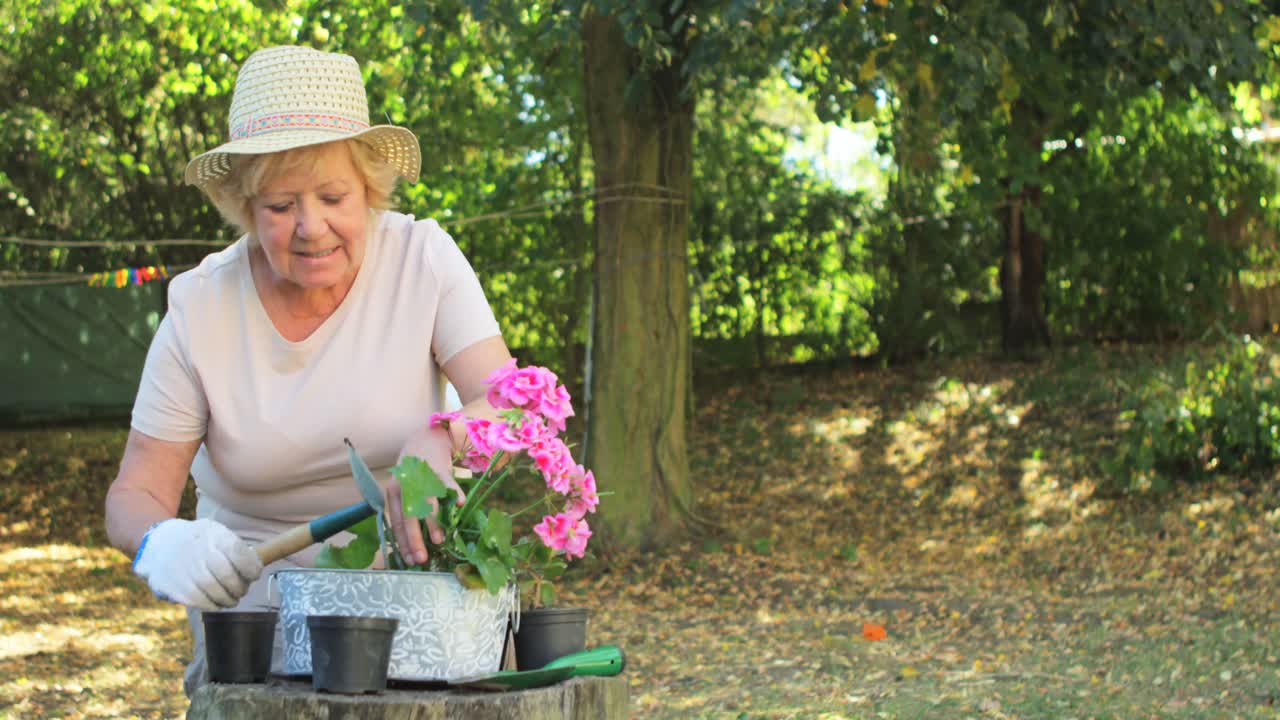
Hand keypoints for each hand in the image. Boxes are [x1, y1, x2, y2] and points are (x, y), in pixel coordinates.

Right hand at [132, 518, 262, 610]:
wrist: (159, 544)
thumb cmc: (198, 541)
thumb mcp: (215, 532)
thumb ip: (234, 548)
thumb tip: (256, 567)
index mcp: (212, 533)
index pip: (238, 552)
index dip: (251, 568)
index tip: (254, 575)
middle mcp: (196, 549)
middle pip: (226, 575)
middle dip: (239, 588)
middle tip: (241, 591)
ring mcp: (182, 567)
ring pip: (213, 591)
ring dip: (228, 599)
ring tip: (231, 599)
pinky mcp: (171, 585)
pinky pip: (198, 601)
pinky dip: (212, 605)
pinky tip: (216, 603)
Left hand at [389, 424, 466, 565]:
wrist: (426, 437)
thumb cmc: (416, 469)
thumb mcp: (405, 487)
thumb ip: (408, 509)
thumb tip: (414, 540)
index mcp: (394, 492)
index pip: (397, 522)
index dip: (404, 542)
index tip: (410, 560)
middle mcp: (404, 485)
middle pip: (408, 517)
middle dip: (414, 540)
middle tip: (421, 559)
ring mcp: (421, 477)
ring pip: (426, 504)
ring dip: (432, 523)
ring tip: (438, 541)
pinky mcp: (438, 468)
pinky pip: (446, 483)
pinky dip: (453, 494)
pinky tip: (458, 505)